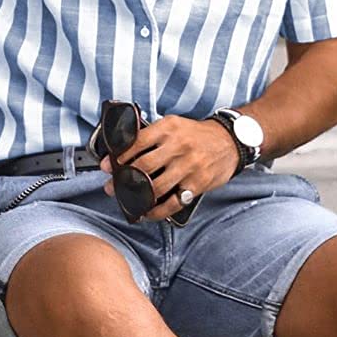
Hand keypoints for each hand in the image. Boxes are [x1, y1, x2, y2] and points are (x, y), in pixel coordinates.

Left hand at [98, 114, 239, 220]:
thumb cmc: (197, 134)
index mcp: (169, 128)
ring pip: (155, 187)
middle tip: (112, 186)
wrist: (229, 140)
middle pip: (142, 167)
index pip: (136, 142)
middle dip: (122, 179)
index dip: (118, 156)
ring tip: (126, 200)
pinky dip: (157, 211)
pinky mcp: (197, 184)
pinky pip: (172, 203)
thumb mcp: (174, 124)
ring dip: (136, 197)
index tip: (107, 165)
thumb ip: (151, 134)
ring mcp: (189, 166)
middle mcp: (178, 146)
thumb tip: (123, 151)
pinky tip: (147, 212)